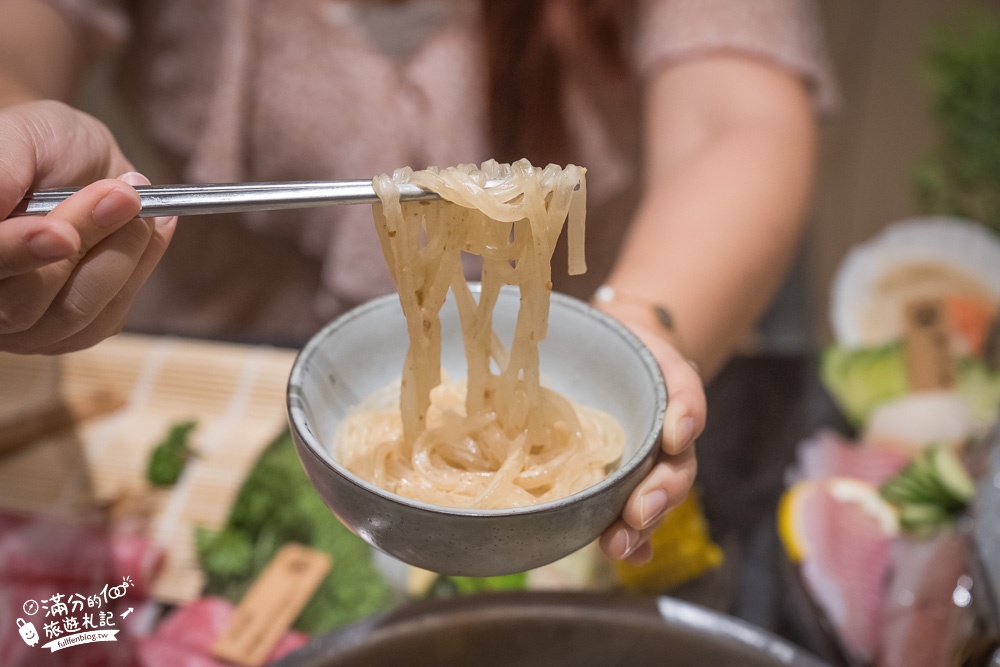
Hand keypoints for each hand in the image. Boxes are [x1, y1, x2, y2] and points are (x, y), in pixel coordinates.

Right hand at [0, 100, 176, 353]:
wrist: (78, 158)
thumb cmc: (41, 145)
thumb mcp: (21, 136)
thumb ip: (3, 168)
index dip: (17, 252)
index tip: (61, 233)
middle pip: (21, 303)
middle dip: (81, 241)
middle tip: (122, 195)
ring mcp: (23, 323)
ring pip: (70, 313)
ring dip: (117, 256)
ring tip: (134, 202)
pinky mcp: (71, 331)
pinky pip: (105, 317)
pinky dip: (136, 270)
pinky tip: (149, 229)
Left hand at [598, 315, 704, 564]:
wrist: (608, 349)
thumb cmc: (630, 347)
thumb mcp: (652, 346)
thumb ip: (677, 387)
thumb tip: (679, 431)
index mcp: (672, 408)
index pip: (684, 424)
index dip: (682, 427)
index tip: (673, 441)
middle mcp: (665, 443)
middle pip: (672, 476)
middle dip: (657, 498)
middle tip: (637, 515)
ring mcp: (644, 466)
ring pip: (654, 502)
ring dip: (641, 528)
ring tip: (619, 545)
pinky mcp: (619, 482)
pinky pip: (632, 517)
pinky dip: (637, 543)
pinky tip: (630, 559)